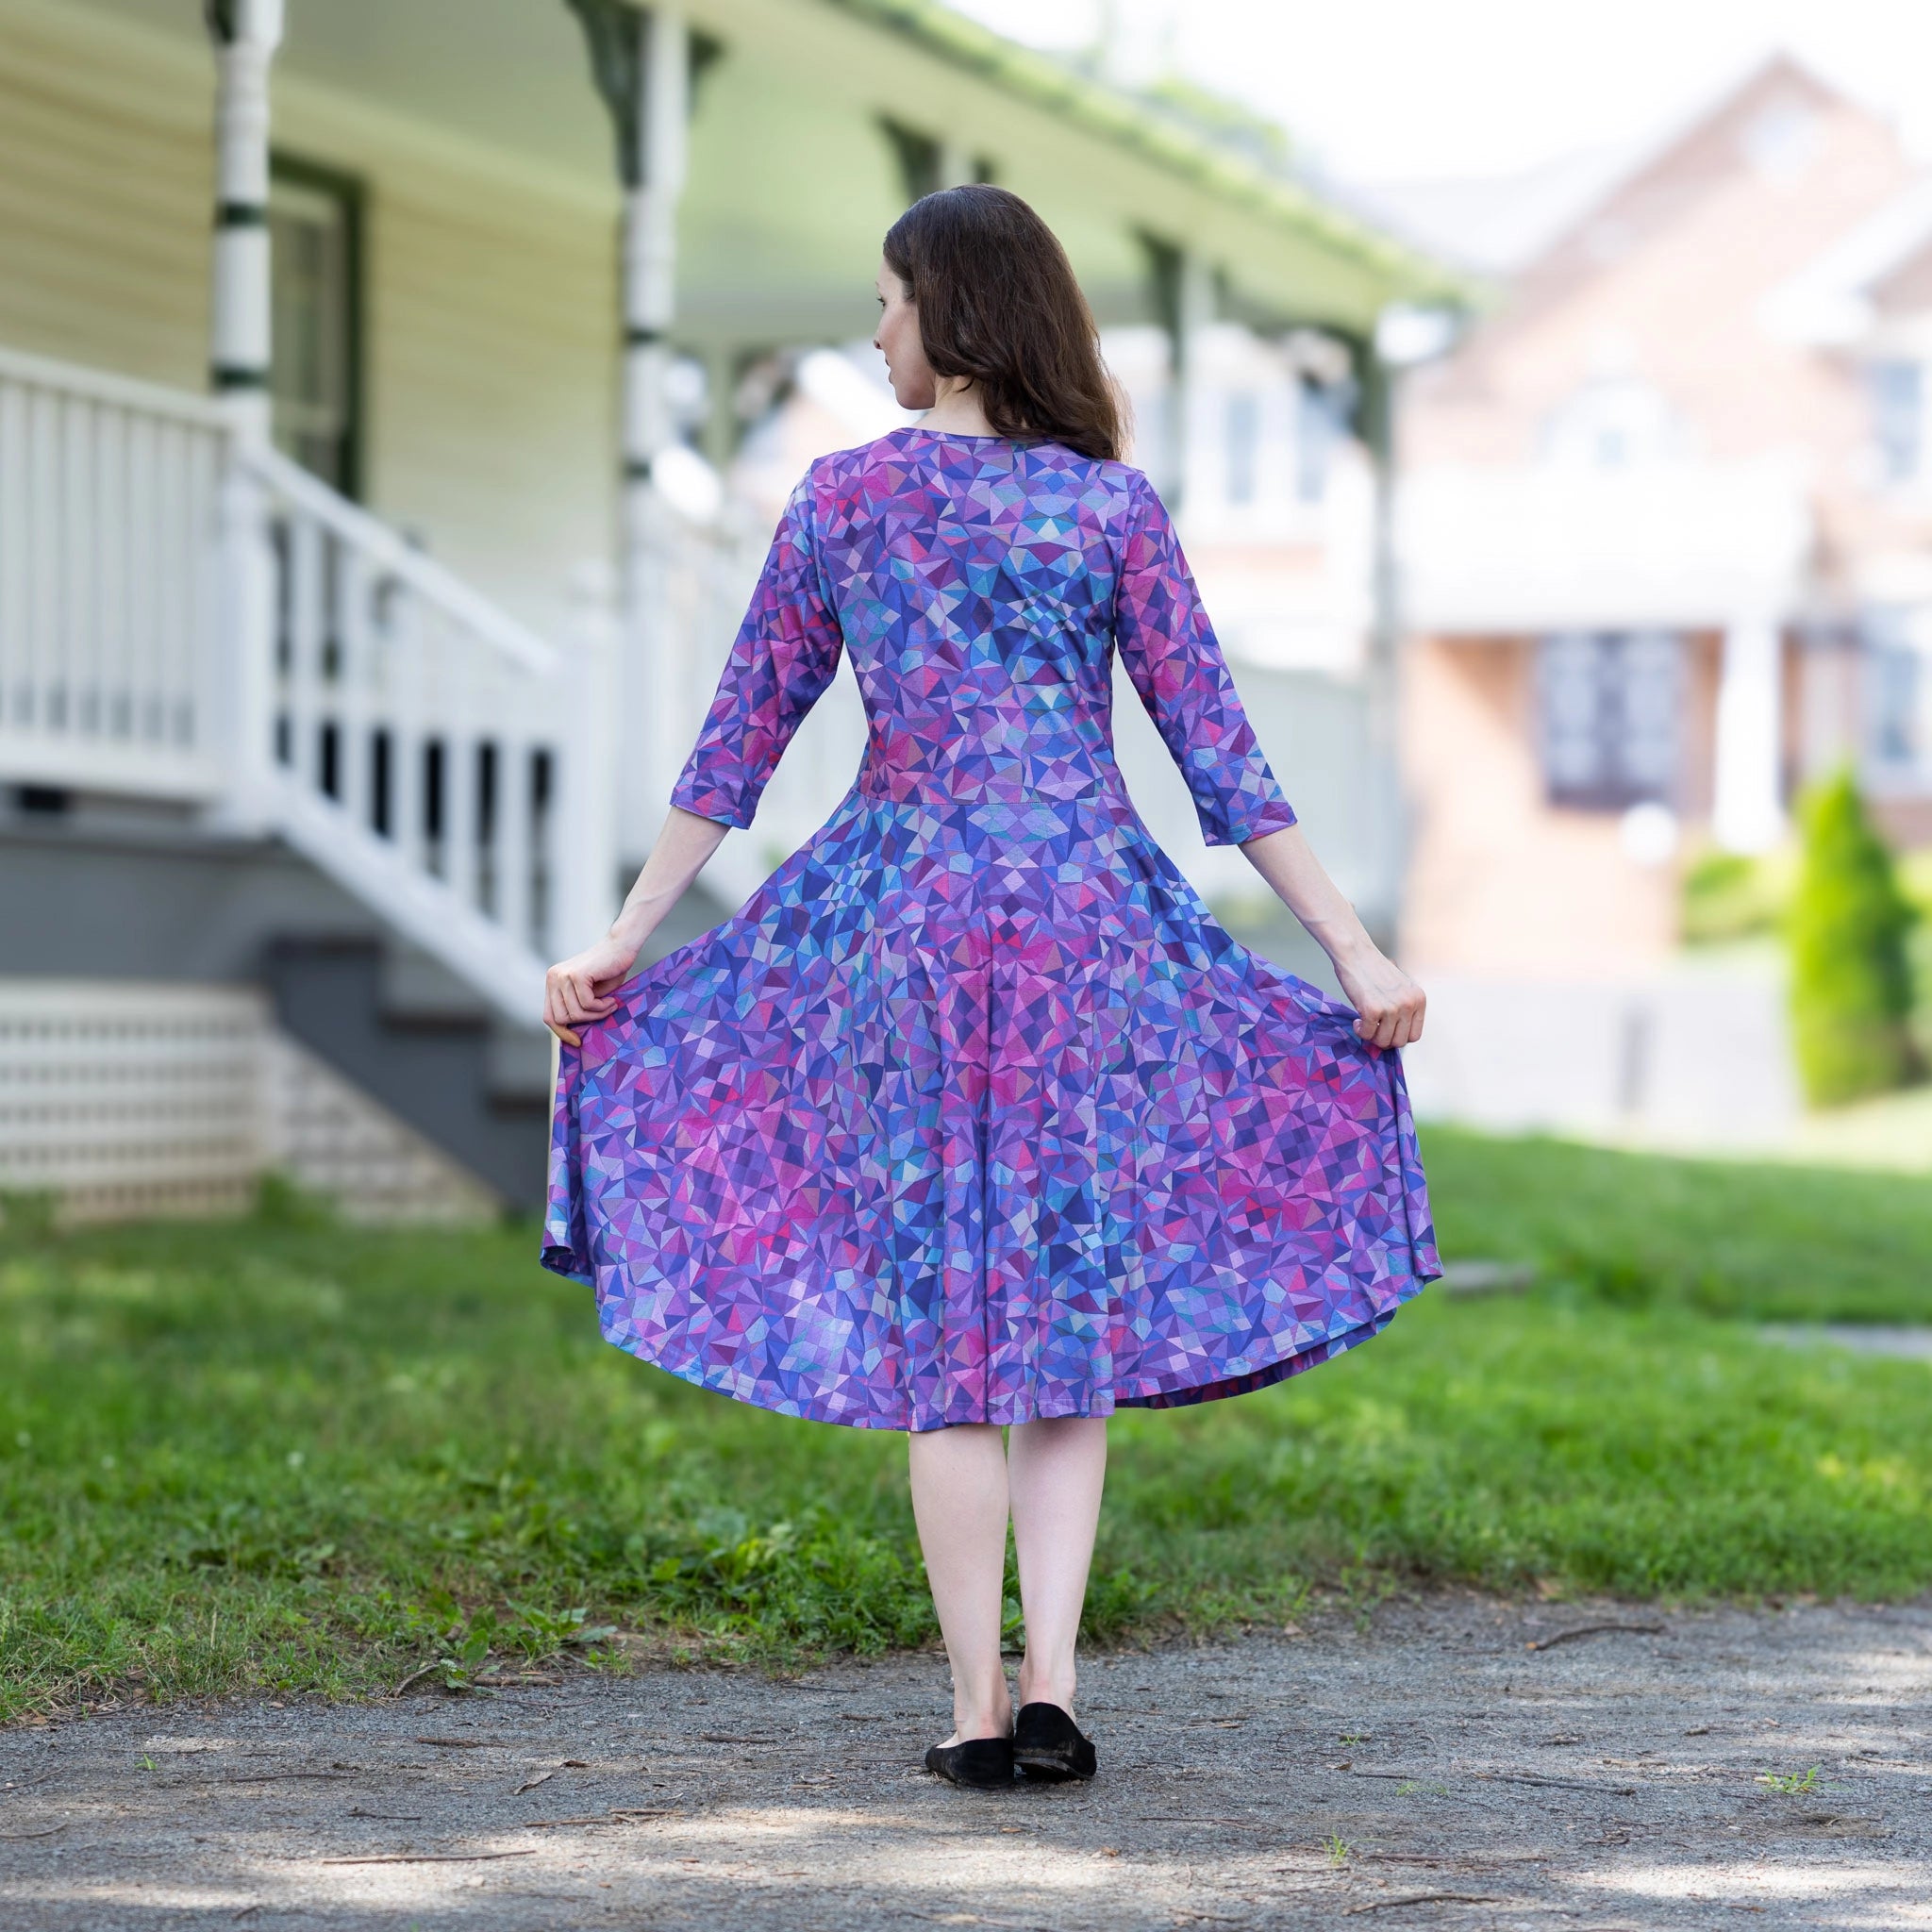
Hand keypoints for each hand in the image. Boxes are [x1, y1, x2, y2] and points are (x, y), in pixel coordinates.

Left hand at [544, 932, 639, 1046]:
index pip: (549, 1016)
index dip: (561, 1032)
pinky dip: (602, 1007)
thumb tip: (572, 1037)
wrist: (621, 947)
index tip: (577, 1041)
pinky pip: (587, 1004)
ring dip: (596, 1014)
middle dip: (584, 1021)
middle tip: (603, 1014)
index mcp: (553, 982)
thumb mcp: (588, 994)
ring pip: (574, 1013)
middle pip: (560, 1018)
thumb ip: (577, 1009)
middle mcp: (553, 977)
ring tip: (610, 1004)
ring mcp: (562, 975)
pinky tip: (611, 1000)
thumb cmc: (609, 971)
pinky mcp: (576, 975)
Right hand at [1331, 943, 1425, 1050]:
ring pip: (1383, 1041)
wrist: (1356, 954)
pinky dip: (1360, 1031)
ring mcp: (1392, 1008)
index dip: (1397, 1036)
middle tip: (1373, 1029)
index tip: (1386, 1030)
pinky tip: (1356, 1020)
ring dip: (1371, 1036)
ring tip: (1364, 1023)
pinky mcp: (1373, 1010)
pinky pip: (1367, 1034)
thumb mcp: (1399, 989)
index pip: (1414, 1035)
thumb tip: (1392, 1038)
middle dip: (1384, 1039)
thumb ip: (1401, 1010)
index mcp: (1419, 999)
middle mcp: (1409, 1004)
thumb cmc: (1373, 970)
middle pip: (1399, 1041)